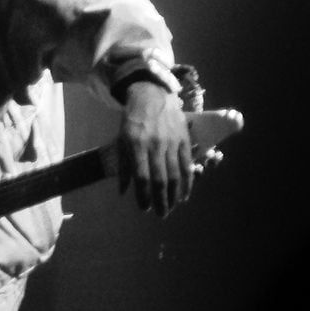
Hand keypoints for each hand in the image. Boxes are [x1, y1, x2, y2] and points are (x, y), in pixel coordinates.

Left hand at [117, 81, 193, 216]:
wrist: (152, 96)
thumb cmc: (133, 120)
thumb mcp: (121, 139)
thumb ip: (124, 166)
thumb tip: (124, 192)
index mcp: (136, 144)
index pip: (141, 176)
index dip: (143, 195)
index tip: (144, 208)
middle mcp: (155, 144)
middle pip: (160, 179)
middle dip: (161, 200)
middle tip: (161, 214)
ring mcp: (171, 142)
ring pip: (175, 175)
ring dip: (174, 195)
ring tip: (171, 208)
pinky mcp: (184, 140)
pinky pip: (187, 165)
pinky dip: (188, 183)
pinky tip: (184, 195)